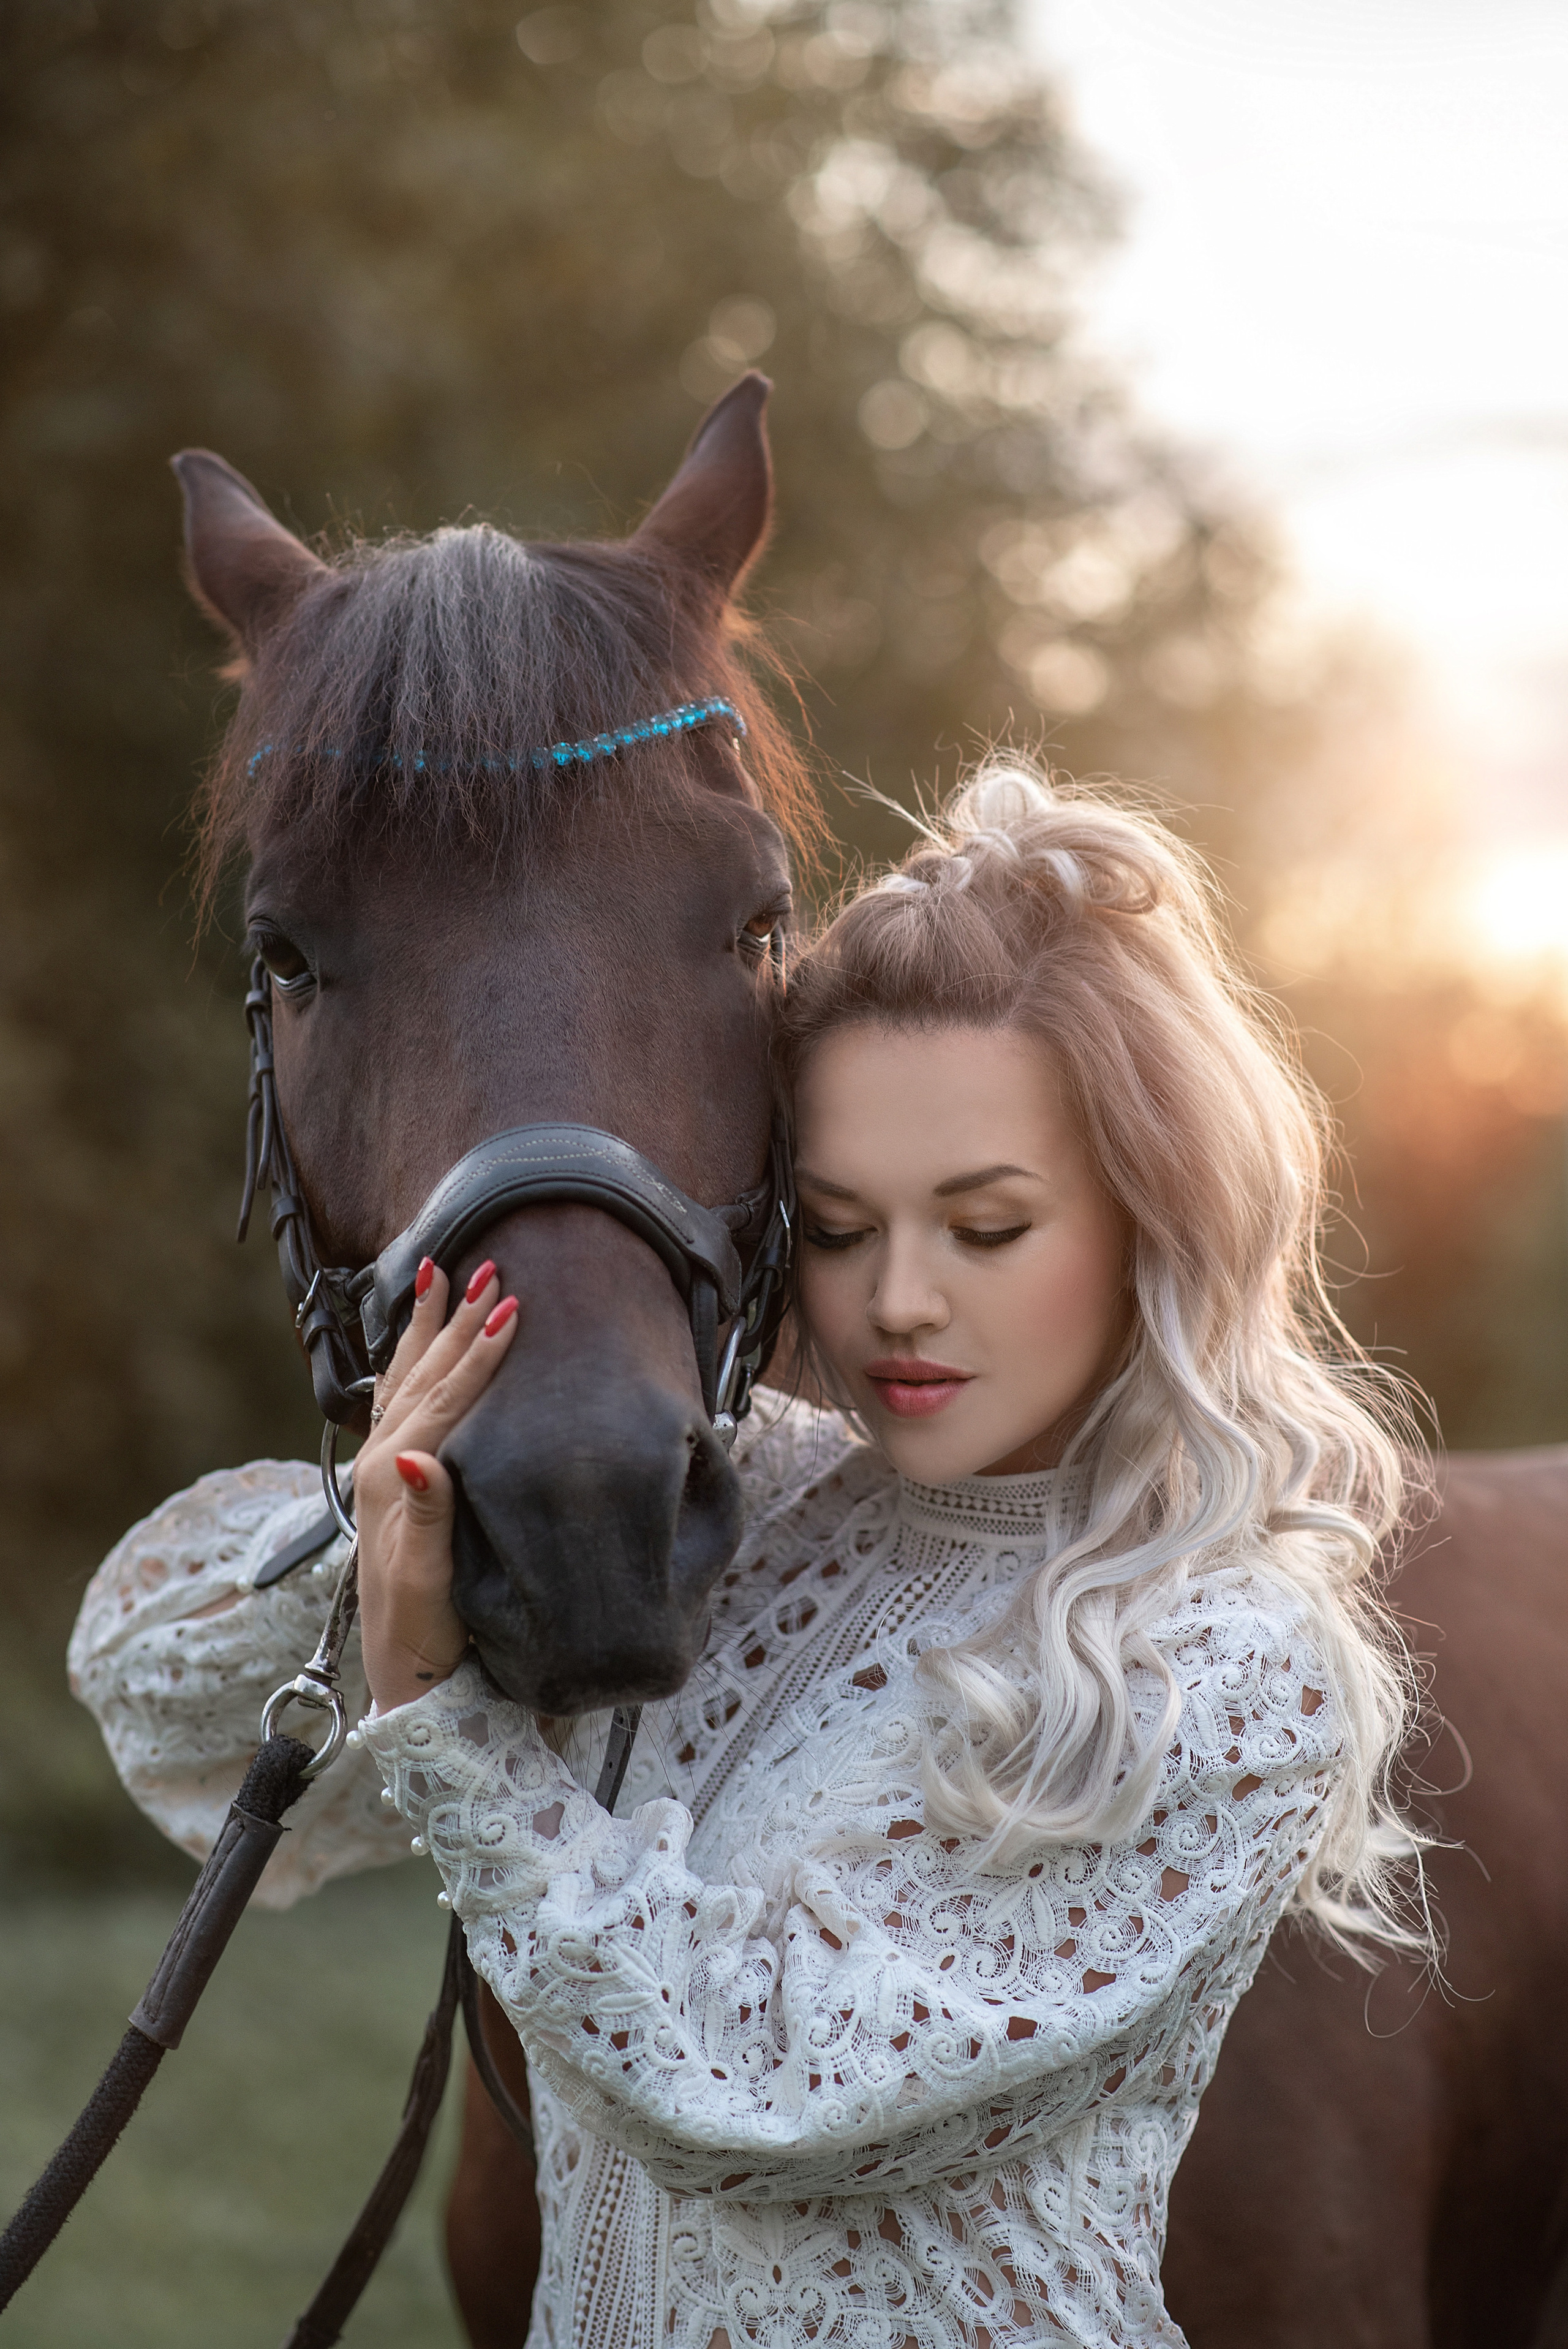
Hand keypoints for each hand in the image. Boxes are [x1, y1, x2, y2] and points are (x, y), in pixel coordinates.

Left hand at [352, 1257, 518, 1712]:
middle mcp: (385, 1465)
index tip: (511, 1306)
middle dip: (456, 1320)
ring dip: (430, 1328)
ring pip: (410, 1380)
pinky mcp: (391, 1483)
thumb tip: (419, 1455)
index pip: (446, 1398)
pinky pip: (399, 1401)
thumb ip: (426, 1516)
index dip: (480, 1353)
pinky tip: (418, 1345)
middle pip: (426, 1375)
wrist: (402, 1678)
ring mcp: (385, 1470)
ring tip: (439, 1275)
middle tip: (486, 1266)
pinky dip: (411, 1362)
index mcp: (396, 1479)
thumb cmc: (426, 1637)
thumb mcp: (428, 1583)